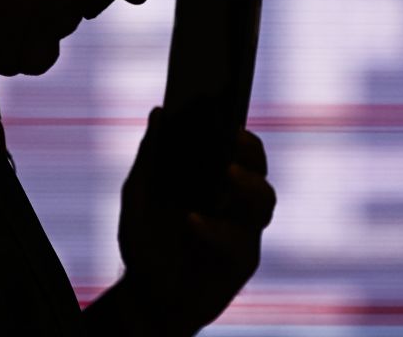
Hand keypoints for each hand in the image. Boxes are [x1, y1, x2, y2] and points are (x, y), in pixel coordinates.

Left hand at [110, 106, 275, 336]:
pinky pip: (236, 240)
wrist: (144, 296)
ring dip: (248, 183)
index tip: (228, 105)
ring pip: (264, 201)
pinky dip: (214, 228)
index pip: (238, 147)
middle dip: (251, 150)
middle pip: (259, 168)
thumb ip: (150, 157)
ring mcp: (242, 231)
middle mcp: (236, 202)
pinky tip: (191, 219)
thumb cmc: (146, 242)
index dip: (237, 127)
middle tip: (233, 134)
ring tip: (226, 170)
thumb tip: (158, 112)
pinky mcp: (241, 260)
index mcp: (216, 181)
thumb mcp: (138, 196)